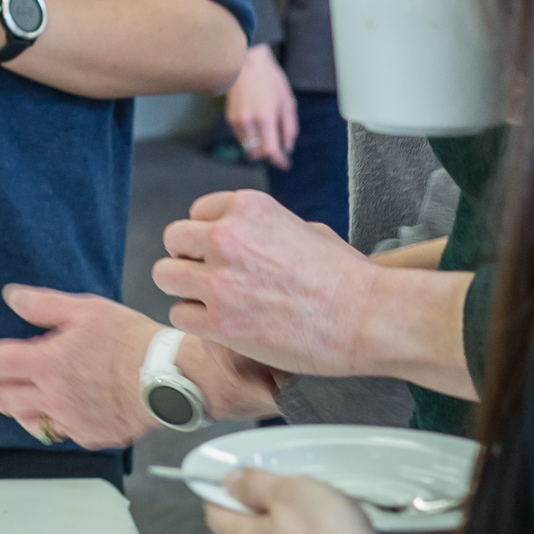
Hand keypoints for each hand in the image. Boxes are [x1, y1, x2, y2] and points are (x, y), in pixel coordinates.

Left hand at [0, 287, 165, 447]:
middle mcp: (53, 396)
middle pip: (2, 397)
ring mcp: (71, 420)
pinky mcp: (91, 434)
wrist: (170, 379)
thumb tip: (13, 297)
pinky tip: (42, 417)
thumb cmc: (131, 342)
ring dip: (7, 409)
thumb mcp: (86, 310)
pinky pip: (58, 431)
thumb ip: (44, 306)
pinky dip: (44, 422)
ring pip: (27, 418)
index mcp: (48, 363)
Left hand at [153, 190, 376, 375]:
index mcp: (247, 207)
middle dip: (190, 259)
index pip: (197, 213)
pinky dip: (196, 323)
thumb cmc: (347, 278)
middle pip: (174, 240)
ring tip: (215, 304)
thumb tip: (244, 235)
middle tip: (213, 279)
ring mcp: (220, 279)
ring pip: (165, 276)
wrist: (368, 318)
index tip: (225, 255)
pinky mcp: (220, 321)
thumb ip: (262, 228)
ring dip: (186, 290)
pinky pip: (179, 315)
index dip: (208, 236)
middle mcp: (226, 236)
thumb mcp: (304, 228)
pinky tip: (223, 326)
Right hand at [223, 45, 297, 168]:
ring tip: (270, 138)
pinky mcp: (230, 118)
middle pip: (258, 154)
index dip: (279, 161)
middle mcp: (248, 123)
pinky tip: (259, 128)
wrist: (247, 63)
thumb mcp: (287, 102)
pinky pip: (241, 137)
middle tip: (280, 153)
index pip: (271, 152)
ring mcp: (237, 121)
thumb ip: (289, 128)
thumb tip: (287, 147)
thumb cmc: (270, 80)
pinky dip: (251, 139)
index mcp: (265, 119)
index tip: (286, 164)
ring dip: (259, 148)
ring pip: (248, 147)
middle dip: (269, 156)